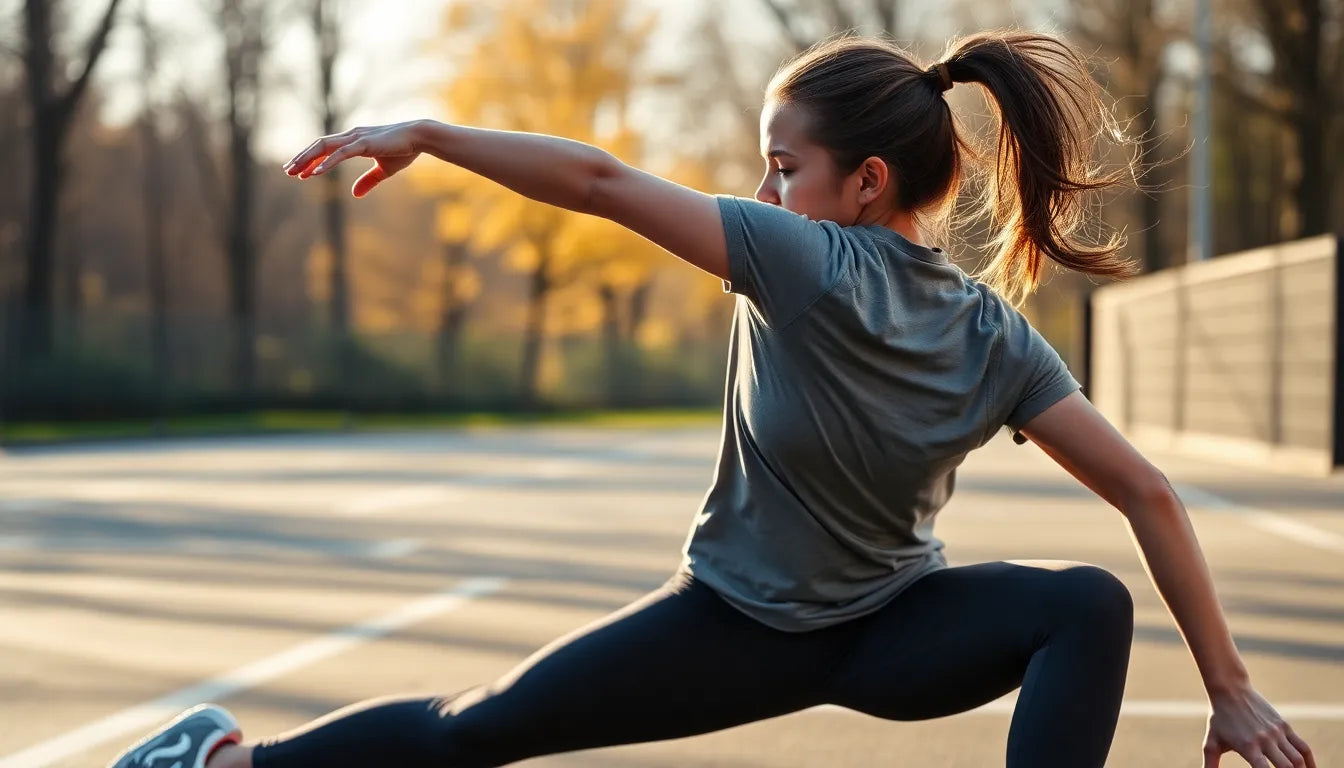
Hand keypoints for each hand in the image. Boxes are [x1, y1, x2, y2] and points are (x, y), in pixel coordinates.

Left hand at [283, 120, 427, 196]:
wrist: (420, 137)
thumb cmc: (404, 150)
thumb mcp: (384, 170)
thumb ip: (368, 181)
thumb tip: (355, 194)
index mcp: (354, 141)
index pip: (326, 149)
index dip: (311, 160)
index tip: (299, 172)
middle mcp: (351, 136)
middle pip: (319, 146)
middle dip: (302, 159)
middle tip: (288, 171)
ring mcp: (356, 138)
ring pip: (324, 147)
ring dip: (308, 159)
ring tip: (295, 172)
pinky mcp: (364, 143)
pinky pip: (340, 153)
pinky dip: (327, 162)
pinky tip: (316, 173)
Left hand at [1203, 683, 1313, 766]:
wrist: (1231, 691)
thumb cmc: (1219, 720)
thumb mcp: (1211, 743)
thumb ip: (1210, 763)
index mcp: (1247, 747)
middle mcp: (1265, 740)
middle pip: (1286, 767)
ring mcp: (1277, 733)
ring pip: (1297, 760)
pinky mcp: (1284, 726)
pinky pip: (1303, 747)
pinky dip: (1310, 762)